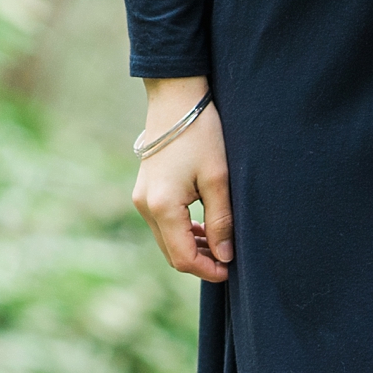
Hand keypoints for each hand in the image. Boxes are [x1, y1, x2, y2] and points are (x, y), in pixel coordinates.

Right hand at [129, 76, 231, 282]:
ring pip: (167, 240)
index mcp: (162, 206)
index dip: (207, 271)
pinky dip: (184, 233)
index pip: (182, 258)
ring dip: (193, 248)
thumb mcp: (218, 180)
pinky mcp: (145, 191)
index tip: (231, 271)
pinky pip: (163, 224)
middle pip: (172, 253)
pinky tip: (206, 229)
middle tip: (230, 261)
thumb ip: (221, 222)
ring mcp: (141, 198)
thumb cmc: (201, 135)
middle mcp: (145, 205)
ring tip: (222, 245)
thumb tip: (224, 256)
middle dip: (201, 262)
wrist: (176, 100)